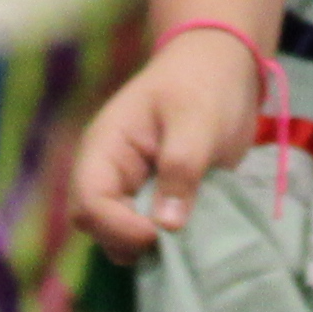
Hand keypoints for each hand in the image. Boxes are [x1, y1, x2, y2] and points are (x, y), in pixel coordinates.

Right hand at [72, 24, 268, 259]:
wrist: (222, 66)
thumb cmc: (204, 83)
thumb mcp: (198, 118)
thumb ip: (181, 166)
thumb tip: (167, 224)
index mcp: (105, 146)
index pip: (89, 202)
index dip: (117, 226)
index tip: (158, 232)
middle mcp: (109, 172)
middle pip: (98, 227)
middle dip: (130, 240)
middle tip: (176, 238)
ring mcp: (130, 187)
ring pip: (121, 236)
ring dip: (150, 245)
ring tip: (188, 234)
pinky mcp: (154, 198)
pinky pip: (148, 231)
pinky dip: (167, 240)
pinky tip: (194, 233)